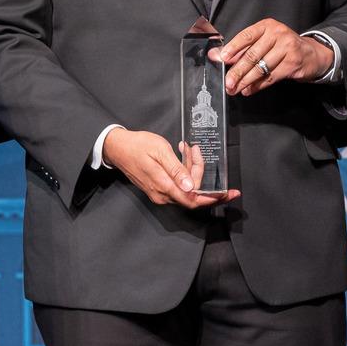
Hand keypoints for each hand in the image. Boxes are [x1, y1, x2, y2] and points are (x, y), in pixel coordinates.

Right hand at [103, 129, 239, 207]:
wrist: (117, 148)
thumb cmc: (137, 146)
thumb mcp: (160, 151)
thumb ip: (177, 170)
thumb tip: (191, 187)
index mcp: (164, 186)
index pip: (194, 200)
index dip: (214, 198)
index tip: (230, 193)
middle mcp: (162, 195)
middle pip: (193, 193)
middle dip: (201, 174)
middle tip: (197, 151)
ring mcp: (159, 193)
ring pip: (186, 188)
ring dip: (192, 170)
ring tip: (188, 149)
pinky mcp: (157, 189)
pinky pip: (178, 185)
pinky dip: (185, 172)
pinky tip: (182, 156)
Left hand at [213, 19, 332, 95]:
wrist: (311, 54)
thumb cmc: (283, 47)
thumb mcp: (264, 42)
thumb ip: (242, 48)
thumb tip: (218, 55)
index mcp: (266, 26)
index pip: (246, 36)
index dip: (232, 48)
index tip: (222, 59)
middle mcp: (277, 34)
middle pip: (252, 55)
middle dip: (237, 71)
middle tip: (228, 82)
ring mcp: (287, 48)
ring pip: (261, 68)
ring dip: (246, 81)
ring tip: (236, 88)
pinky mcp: (292, 63)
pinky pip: (270, 77)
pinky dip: (258, 85)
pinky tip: (249, 89)